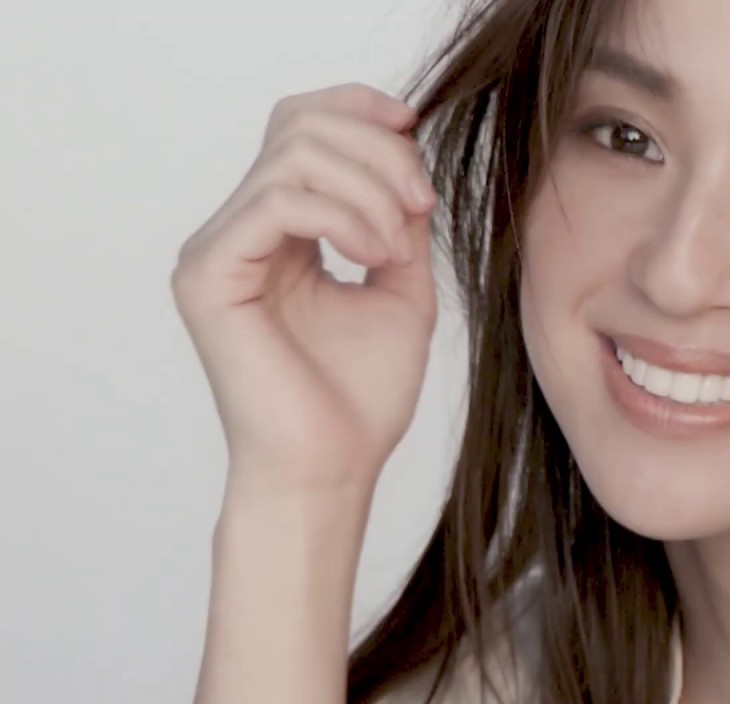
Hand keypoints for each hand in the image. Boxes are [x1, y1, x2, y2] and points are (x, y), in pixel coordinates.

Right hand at [172, 82, 438, 493]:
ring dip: (369, 188)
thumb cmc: (361, 397)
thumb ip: (399, 222)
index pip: (301, 128)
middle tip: (422, 203)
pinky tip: (377, 257)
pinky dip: (342, 217)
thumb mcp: (401, 289)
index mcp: (280, 231)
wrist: (332, 470)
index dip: (357, 108)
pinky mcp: (209, 276)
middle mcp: (240, 231)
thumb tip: (407, 160)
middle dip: (378, 150)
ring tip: (400, 246)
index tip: (416, 128)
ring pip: (290, 156)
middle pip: (298, 127)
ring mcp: (217, 250)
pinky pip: (275, 203)